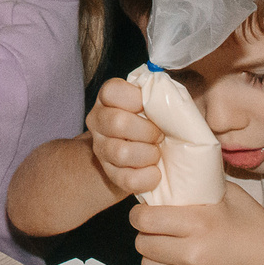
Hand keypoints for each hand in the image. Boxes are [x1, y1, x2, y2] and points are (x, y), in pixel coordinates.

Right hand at [84, 75, 165, 196]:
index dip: (135, 99)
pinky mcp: (109, 174)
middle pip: (117, 123)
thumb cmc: (160, 121)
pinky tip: (155, 172)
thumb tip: (165, 85)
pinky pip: (126, 179)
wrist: (150, 155)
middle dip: (147, 131)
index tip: (150, 107)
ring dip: (148, 154)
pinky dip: (147, 178)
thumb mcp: (163, 102)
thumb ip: (163, 92)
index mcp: (110, 98)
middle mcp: (99, 121)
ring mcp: (101, 148)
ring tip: (157, 153)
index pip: (112, 91)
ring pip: (120, 153)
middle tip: (160, 134)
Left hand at [134, 187, 263, 264]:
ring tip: (165, 244)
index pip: (145, 220)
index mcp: (198, 223)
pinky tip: (176, 263)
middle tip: (156, 226)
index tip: (145, 209)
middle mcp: (191, 253)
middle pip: (142, 244)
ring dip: (152, 254)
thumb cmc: (256, 226)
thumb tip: (172, 172)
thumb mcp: (228, 195)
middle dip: (145, 233)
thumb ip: (198, 185)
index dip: (139, 213)